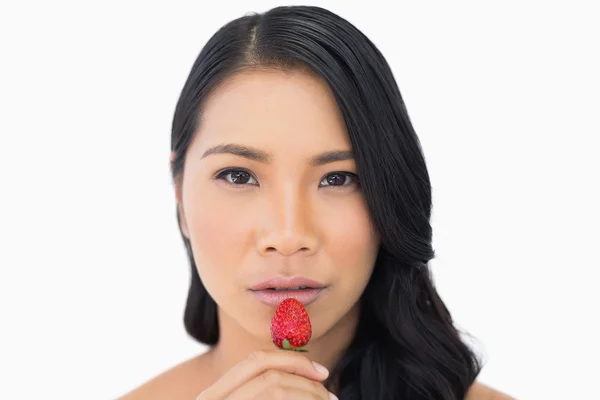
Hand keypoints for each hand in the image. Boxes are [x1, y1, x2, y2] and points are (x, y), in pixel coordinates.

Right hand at [195, 349, 337, 398]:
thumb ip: (263, 393)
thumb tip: (311, 380)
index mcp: (215, 396)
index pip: (256, 360)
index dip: (293, 361)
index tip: (322, 373)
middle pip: (268, 375)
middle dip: (306, 382)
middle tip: (330, 397)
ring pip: (275, 390)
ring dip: (309, 396)